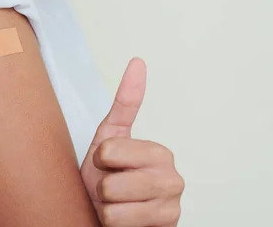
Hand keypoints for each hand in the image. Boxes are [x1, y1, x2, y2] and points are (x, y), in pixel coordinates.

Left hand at [80, 58, 183, 226]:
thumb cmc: (109, 178)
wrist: (109, 217)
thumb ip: (125, 103)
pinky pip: (118, 224)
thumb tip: (138, 61)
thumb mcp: (110, 138)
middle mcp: (173, 178)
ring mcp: (171, 207)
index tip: (109, 164)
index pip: (108, 152)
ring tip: (118, 205)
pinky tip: (125, 222)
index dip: (99, 161)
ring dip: (106, 208)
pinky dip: (113, 224)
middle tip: (112, 188)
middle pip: (111, 182)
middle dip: (102, 187)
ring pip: (112, 205)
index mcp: (160, 153)